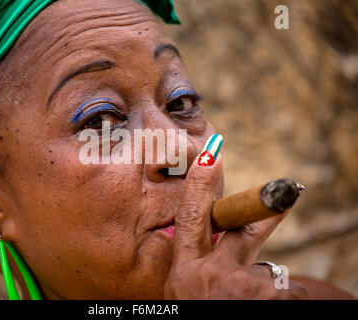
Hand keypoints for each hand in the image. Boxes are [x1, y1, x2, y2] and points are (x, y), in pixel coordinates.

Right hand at [164, 154, 307, 298]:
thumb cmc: (197, 319)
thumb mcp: (185, 299)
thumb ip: (196, 272)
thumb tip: (215, 253)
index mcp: (182, 275)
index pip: (189, 218)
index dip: (200, 186)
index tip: (210, 155)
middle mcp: (208, 274)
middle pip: (242, 228)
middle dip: (262, 207)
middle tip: (287, 189)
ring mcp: (240, 284)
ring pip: (267, 271)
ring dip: (265, 287)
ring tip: (256, 304)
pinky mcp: (271, 296)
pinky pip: (289, 291)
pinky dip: (283, 300)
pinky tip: (270, 308)